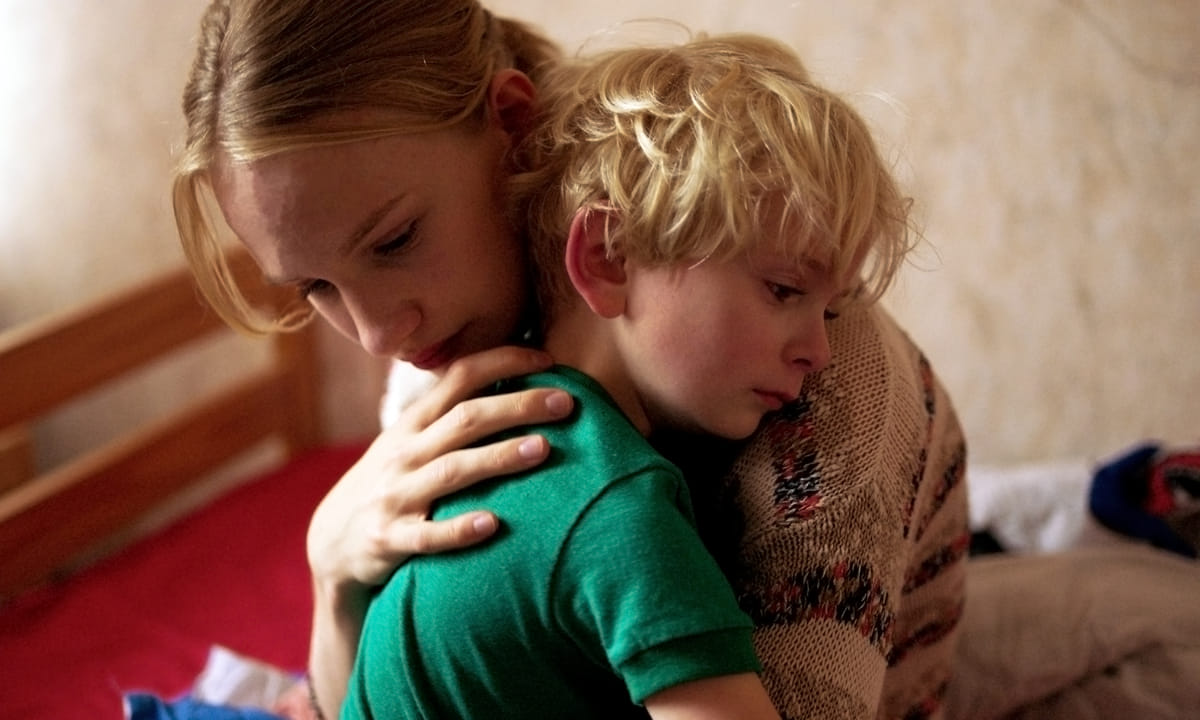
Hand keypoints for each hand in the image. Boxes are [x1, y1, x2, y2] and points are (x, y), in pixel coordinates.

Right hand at [306, 346, 573, 596]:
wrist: (330, 542)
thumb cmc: (391, 483)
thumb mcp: (410, 441)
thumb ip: (451, 415)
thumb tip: (514, 380)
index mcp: (414, 423)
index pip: (459, 377)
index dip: (503, 362)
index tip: (548, 359)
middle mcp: (405, 453)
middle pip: (466, 419)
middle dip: (517, 406)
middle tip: (565, 401)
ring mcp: (396, 495)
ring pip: (451, 471)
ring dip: (498, 458)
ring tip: (543, 449)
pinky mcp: (389, 540)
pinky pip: (427, 535)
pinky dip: (459, 530)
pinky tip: (493, 524)